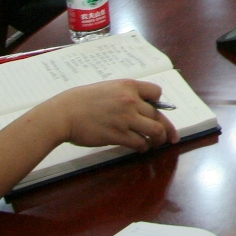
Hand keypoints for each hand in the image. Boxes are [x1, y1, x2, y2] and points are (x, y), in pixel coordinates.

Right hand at [43, 80, 176, 151]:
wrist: (63, 114)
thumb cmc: (81, 101)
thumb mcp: (106, 88)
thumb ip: (124, 95)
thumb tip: (138, 107)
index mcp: (128, 86)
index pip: (156, 92)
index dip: (159, 103)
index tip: (157, 111)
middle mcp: (130, 101)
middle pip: (158, 115)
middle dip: (167, 128)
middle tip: (171, 137)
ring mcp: (125, 118)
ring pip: (155, 130)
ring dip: (159, 139)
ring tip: (156, 144)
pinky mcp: (118, 135)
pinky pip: (140, 142)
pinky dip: (144, 147)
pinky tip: (141, 148)